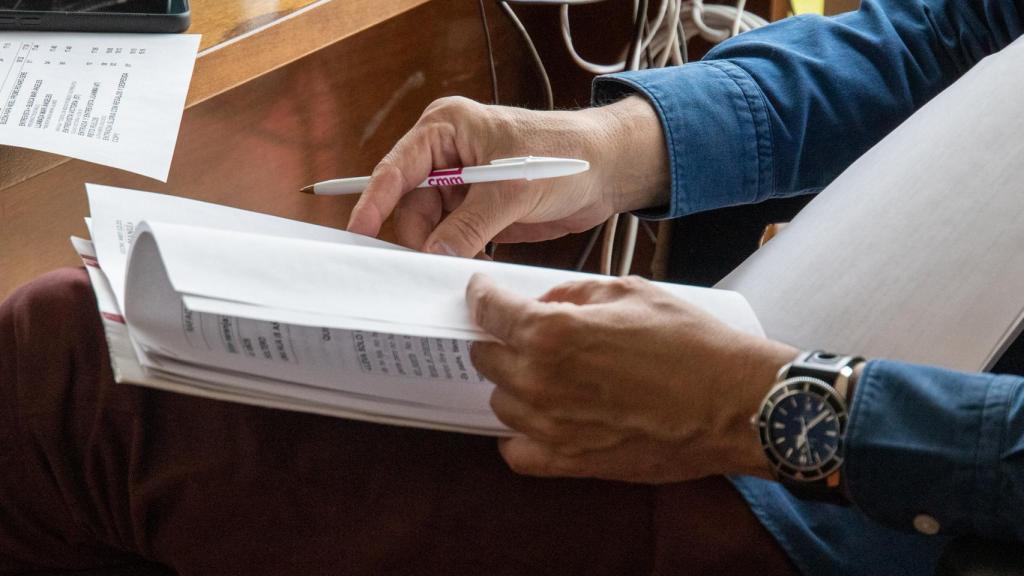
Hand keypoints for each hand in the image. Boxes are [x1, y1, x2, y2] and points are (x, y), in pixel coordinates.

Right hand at [347, 95, 669, 256]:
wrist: (607, 170)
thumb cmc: (563, 156)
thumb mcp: (512, 190)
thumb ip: (469, 226)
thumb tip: (432, 255)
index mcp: (445, 129)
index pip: (397, 168)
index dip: (375, 202)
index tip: (359, 232)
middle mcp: (445, 155)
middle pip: (410, 205)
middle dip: (416, 238)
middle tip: (419, 273)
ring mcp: (460, 185)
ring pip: (429, 228)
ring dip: (437, 252)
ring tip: (443, 276)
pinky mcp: (476, 211)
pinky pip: (452, 239)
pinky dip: (454, 256)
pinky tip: (461, 272)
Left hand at [466, 273, 797, 483]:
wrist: (734, 404)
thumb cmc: (690, 343)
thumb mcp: (632, 292)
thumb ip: (576, 293)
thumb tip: (548, 302)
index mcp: (551, 333)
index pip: (490, 310)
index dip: (483, 297)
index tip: (484, 295)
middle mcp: (540, 381)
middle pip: (486, 358)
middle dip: (499, 339)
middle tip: (521, 333)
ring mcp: (552, 427)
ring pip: (500, 402)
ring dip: (513, 383)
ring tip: (541, 373)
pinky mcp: (571, 462)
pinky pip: (517, 452)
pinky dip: (519, 435)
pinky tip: (538, 420)